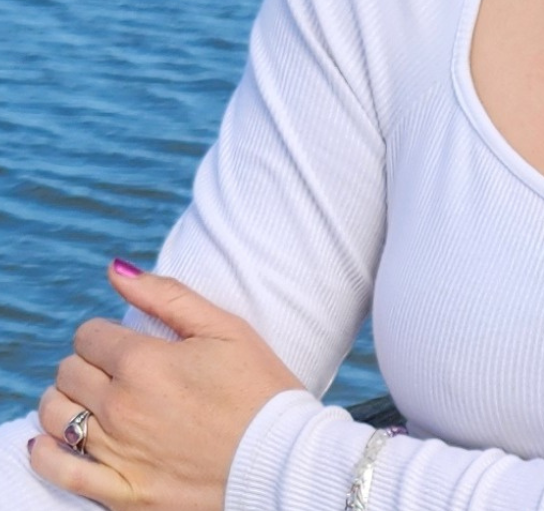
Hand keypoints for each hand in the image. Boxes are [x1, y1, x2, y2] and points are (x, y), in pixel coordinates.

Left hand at [29, 258, 305, 509]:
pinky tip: (53, 442)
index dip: (103, 333)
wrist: (280, 461)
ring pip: (55, 417)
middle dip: (84, 364)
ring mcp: (118, 454)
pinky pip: (61, 473)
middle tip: (111, 370)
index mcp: (146, 362)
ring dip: (64, 403)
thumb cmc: (260, 388)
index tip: (121, 342)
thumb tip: (116, 269)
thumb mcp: (224, 328)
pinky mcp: (122, 494)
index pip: (89, 335)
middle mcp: (122, 408)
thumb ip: (167, 294)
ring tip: (88, 401)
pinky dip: (47, 454)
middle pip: (68, 373)